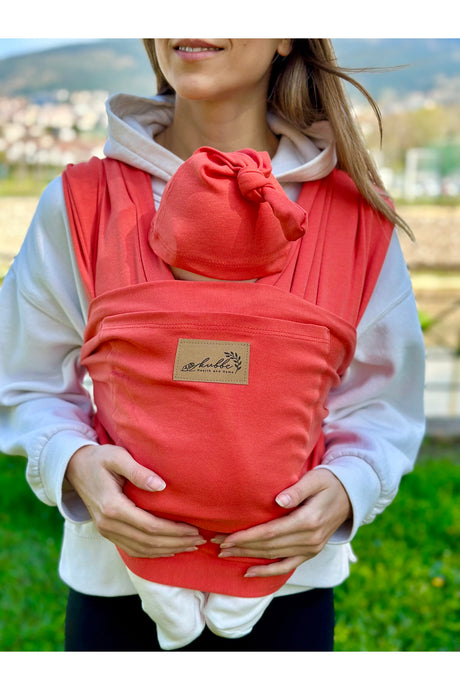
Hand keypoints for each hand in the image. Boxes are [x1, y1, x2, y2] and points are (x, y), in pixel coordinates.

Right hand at [66, 445, 204, 556]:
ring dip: (168, 550)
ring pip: (142, 549)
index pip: (149, 526)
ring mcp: (106, 531)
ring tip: (190, 545)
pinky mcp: (108, 533)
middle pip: (148, 541)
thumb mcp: (117, 457)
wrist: (74, 467)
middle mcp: (108, 524)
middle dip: (176, 542)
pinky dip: (154, 552)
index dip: (174, 531)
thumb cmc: (99, 458)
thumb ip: (138, 471)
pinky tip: (170, 549)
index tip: (194, 529)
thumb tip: (161, 486)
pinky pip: (133, 549)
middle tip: (200, 539)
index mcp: (112, 507)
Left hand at [214, 469, 351, 577]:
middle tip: (215, 544)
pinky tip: (248, 572)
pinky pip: (286, 566)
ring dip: (248, 556)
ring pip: (273, 556)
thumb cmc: (329, 482)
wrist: (350, 496)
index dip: (246, 536)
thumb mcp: (315, 480)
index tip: (226, 537)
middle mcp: (309, 539)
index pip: (270, 532)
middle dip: (240, 546)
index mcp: (308, 521)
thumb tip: (279, 500)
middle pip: (268, 546)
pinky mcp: (310, 553)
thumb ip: (297, 490)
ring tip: (224, 553)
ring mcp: (310, 549)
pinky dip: (267, 571)